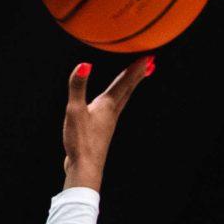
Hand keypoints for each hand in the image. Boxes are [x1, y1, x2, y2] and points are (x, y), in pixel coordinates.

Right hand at [62, 57, 151, 190]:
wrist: (85, 168)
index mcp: (107, 105)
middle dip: (138, 75)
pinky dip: (118, 99)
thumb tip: (85, 64)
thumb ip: (78, 87)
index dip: (136, 68)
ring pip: (123, 99)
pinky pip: (114, 108)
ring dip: (130, 87)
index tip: (149, 56)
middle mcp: (112, 112)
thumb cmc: (80, 141)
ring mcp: (108, 123)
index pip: (124, 81)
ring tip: (135, 79)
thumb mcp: (74, 111)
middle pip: (128, 89)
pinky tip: (111, 103)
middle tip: (149, 63)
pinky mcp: (102, 131)